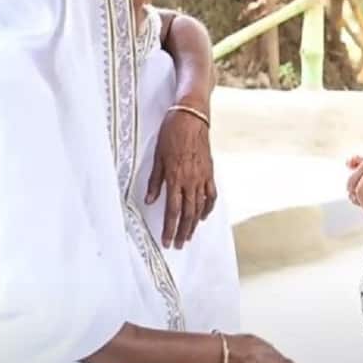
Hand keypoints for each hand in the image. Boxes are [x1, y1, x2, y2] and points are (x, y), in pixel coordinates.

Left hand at [146, 104, 215, 248]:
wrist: (191, 117)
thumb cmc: (171, 133)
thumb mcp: (157, 156)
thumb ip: (155, 180)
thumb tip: (150, 201)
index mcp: (175, 177)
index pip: (172, 210)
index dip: (169, 228)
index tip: (167, 241)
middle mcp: (190, 180)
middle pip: (187, 213)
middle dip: (182, 231)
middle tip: (178, 245)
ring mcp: (202, 177)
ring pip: (199, 207)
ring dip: (194, 224)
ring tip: (189, 236)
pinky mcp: (210, 172)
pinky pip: (211, 195)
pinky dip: (208, 208)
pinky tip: (203, 216)